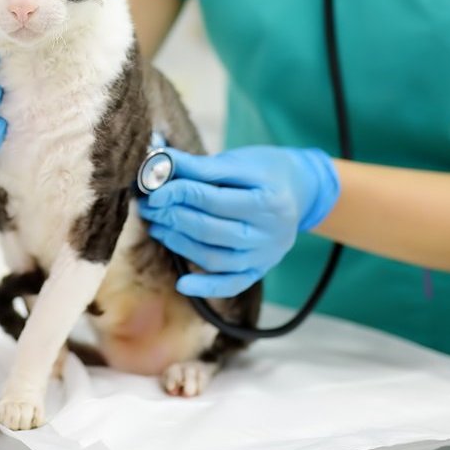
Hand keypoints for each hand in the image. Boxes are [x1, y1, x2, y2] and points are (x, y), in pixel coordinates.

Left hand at [138, 146, 339, 297]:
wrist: (300, 191)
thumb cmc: (265, 171)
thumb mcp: (238, 161)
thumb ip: (199, 166)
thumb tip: (157, 163)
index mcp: (268, 200)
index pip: (212, 199)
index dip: (178, 194)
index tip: (153, 191)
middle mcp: (270, 233)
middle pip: (210, 230)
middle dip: (173, 218)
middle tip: (149, 208)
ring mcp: (265, 256)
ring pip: (215, 257)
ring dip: (179, 244)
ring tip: (158, 227)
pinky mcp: (259, 270)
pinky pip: (231, 285)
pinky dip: (205, 287)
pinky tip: (181, 283)